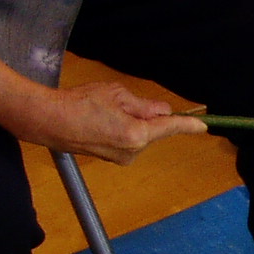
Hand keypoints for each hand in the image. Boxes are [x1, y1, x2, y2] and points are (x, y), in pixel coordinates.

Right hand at [11, 82, 204, 163]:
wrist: (49, 121)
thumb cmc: (80, 103)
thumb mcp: (116, 94)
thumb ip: (144, 105)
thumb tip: (162, 111)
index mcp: (137, 134)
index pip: (169, 127)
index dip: (188, 124)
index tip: (204, 126)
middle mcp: (133, 151)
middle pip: (153, 129)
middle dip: (143, 114)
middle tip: (116, 103)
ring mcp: (123, 158)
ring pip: (140, 134)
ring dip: (130, 121)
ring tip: (102, 112)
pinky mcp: (114, 159)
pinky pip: (128, 140)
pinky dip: (121, 129)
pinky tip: (100, 122)